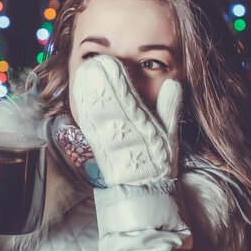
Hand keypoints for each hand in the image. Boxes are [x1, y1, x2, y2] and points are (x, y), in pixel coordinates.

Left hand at [70, 55, 181, 185]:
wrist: (140, 187)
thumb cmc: (157, 159)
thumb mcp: (170, 134)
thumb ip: (170, 108)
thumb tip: (173, 83)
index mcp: (144, 126)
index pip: (130, 100)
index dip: (120, 82)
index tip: (115, 64)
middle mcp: (124, 131)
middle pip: (110, 104)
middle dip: (102, 83)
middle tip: (95, 63)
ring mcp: (107, 137)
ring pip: (96, 111)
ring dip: (89, 91)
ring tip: (84, 70)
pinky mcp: (94, 142)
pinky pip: (87, 122)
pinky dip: (82, 105)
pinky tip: (77, 89)